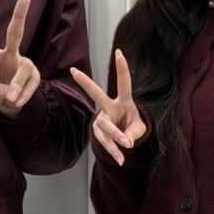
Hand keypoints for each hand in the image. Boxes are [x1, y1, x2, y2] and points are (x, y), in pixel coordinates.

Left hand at [0, 0, 40, 117]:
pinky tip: (16, 102)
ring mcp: (22, 64)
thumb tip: (9, 92)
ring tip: (11, 99)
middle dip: (20, 15)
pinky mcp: (33, 76)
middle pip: (15, 33)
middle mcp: (8, 55)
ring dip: (17, 85)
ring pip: (24, 69)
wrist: (6, 104)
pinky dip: (23, 95)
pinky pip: (30, 85)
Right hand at [70, 49, 147, 165]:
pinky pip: (104, 142)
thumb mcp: (140, 129)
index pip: (124, 83)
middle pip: (97, 94)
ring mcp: (102, 119)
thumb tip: (126, 142)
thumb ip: (134, 133)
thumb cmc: (134, 127)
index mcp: (124, 101)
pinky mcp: (97, 131)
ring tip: (125, 149)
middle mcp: (110, 107)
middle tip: (74, 71)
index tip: (119, 53)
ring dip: (115, 138)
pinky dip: (113, 151)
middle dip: (85, 83)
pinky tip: (120, 160)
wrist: (127, 138)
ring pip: (104, 127)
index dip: (122, 69)